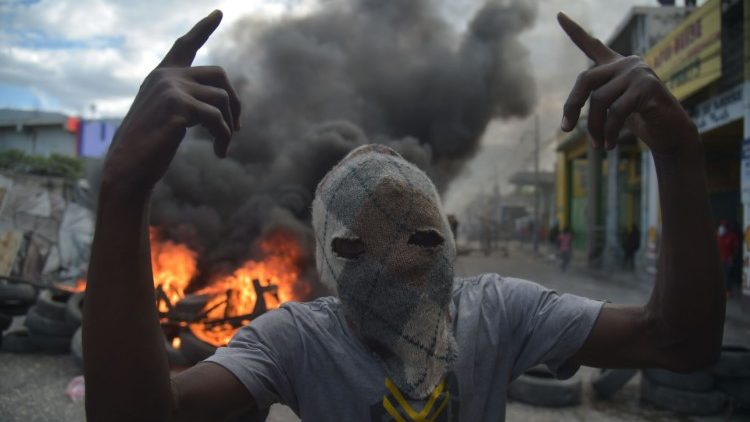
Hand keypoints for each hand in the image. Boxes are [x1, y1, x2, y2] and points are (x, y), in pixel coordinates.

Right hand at [102, 10, 240, 192]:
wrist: (128, 168)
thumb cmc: (148, 148)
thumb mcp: (167, 117)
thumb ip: (188, 101)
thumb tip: (224, 106)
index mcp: (161, 76)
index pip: (185, 45)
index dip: (203, 28)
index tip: (219, 12)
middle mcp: (166, 76)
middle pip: (220, 75)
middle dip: (235, 102)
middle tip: (237, 128)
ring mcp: (171, 88)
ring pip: (222, 99)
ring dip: (230, 126)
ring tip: (224, 146)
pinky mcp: (178, 106)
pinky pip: (218, 119)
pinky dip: (224, 137)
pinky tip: (220, 153)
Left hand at [558, 13, 696, 154]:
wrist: (671, 133)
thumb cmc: (641, 121)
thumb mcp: (614, 108)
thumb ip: (597, 102)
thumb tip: (568, 119)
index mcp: (617, 66)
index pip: (592, 45)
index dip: (574, 31)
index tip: (558, 15)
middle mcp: (627, 63)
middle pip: (585, 79)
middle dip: (572, 106)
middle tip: (565, 129)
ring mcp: (639, 73)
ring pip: (599, 99)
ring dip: (593, 127)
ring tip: (598, 145)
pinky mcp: (648, 88)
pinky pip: (616, 111)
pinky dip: (608, 131)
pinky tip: (609, 145)